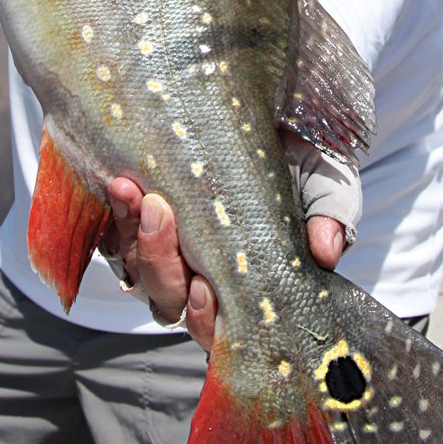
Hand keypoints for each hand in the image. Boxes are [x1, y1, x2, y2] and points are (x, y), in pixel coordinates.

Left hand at [105, 170, 348, 352]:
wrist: (267, 115)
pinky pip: (111, 233)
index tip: (202, 290)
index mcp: (245, 286)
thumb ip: (331, 211)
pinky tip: (122, 186)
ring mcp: (161, 249)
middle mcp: (198, 276)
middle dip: (159, 263)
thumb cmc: (299, 157)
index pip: (216, 328)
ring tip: (134, 190)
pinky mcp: (131, 220)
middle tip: (161, 213)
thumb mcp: (324, 176)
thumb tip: (326, 250)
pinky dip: (115, 213)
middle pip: (165, 300)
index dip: (204, 320)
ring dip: (134, 234)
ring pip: (135, 269)